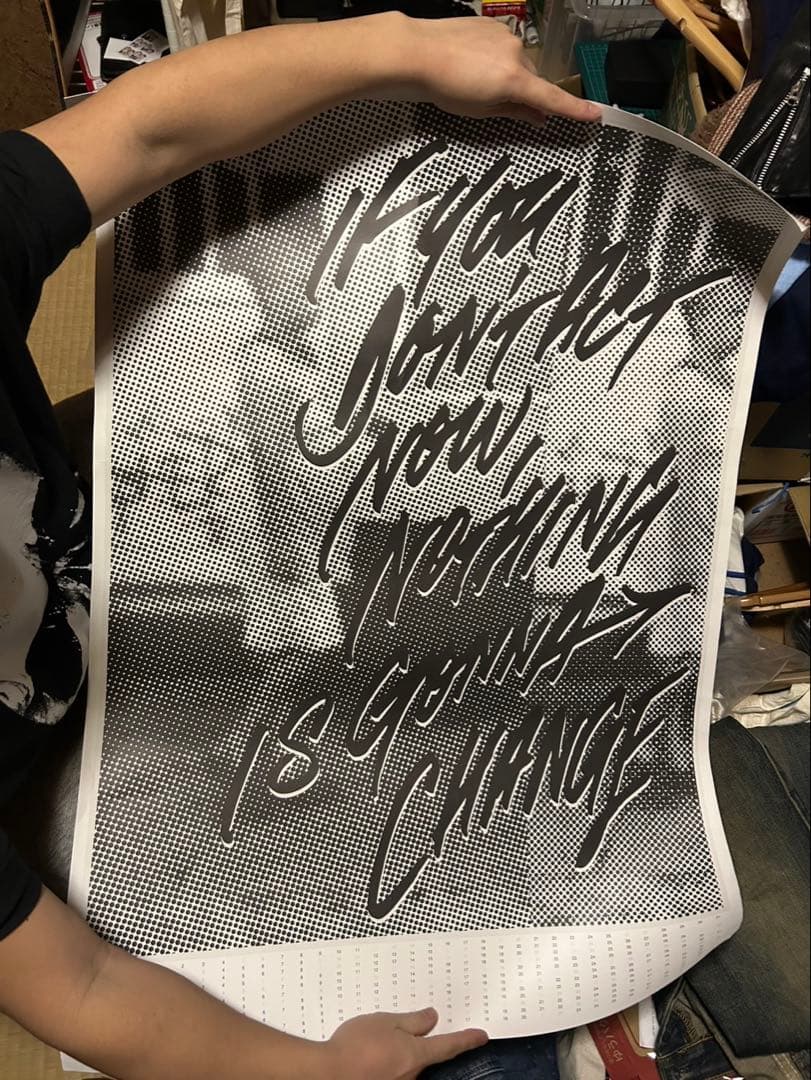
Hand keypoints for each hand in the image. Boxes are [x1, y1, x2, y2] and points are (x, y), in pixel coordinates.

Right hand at [321, 1006, 487, 1078]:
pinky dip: (385, 1064)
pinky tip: (368, 1057)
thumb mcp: (385, 1022)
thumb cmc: (352, 1049)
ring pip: (406, 1067)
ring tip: (372, 1044)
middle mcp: (411, 1075)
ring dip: (396, 1055)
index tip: (481, 1036)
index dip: (467, 1039)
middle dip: (416, 1045)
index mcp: (415, 1055)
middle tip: (395, 1033)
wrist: (326, 1073)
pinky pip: (391, 1074)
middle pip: (424, 1058)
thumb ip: (411, 1021)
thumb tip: (430, 1018)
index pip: (449, 1046)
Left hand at [389, 16, 600, 124]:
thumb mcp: (481, 110)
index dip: (574, 110)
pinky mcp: (492, 25)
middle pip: (532, 79)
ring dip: (505, 74)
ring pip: (518, 62)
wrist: (417, 53)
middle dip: (522, 93)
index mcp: (514, 80)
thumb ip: (514, 112)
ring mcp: (505, 36)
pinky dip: (494, 58)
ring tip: (474, 81)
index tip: (594, 115)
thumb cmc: (444, 85)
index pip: (551, 99)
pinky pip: (503, 47)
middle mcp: (515, 54)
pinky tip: (471, 64)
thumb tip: (537, 117)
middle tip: (495, 103)